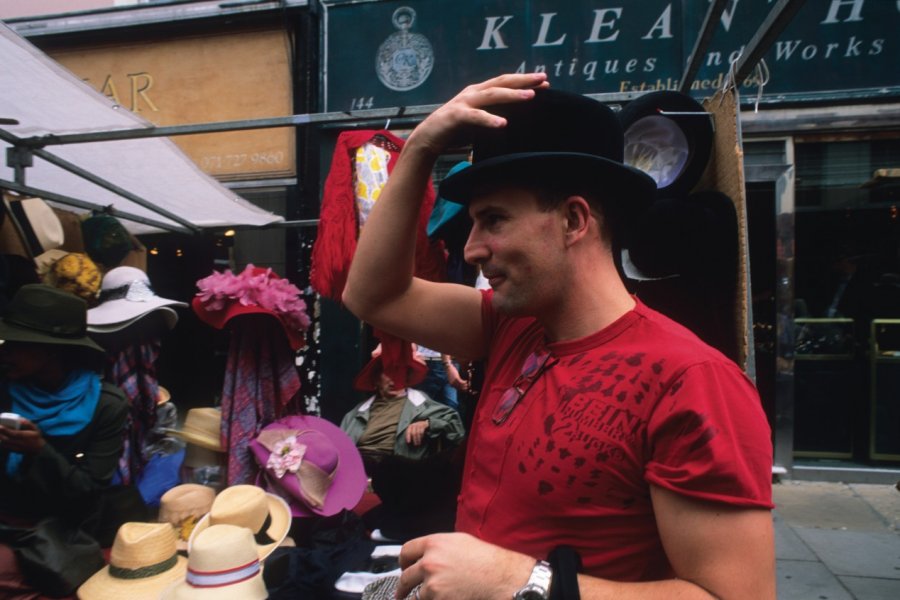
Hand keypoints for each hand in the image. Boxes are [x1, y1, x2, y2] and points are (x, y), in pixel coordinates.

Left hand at [0, 418, 45, 453]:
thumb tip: (20, 420)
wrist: (37, 449)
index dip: (6, 430)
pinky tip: (1, 437)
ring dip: (0, 438)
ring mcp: (17, 448)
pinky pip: (5, 446)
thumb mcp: (35, 428)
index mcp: (26, 436)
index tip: (0, 426)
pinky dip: (1, 442)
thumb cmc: (35, 436)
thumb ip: (28, 423)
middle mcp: (21, 443)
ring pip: (5, 444)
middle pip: (7, 439)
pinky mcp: (13, 450)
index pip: (15, 434)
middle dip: (0, 434)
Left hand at [397, 532, 534, 599]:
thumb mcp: (460, 542)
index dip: (403, 562)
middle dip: (403, 587)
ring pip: (417, 595)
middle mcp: (429, 563)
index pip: (406, 552)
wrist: (501, 578)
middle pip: (405, 576)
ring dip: (422, 598)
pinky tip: (446, 598)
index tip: (403, 568)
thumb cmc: (486, 560)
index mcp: (434, 544)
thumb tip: (425, 555)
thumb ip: (438, 548)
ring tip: (436, 595)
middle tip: (401, 593)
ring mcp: (432, 585)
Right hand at [405, 73, 549, 157]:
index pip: (505, 82)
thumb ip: (494, 116)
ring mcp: (464, 102)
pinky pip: (475, 116)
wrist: (428, 138)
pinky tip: (503, 124)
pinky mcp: (456, 115)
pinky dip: (489, 119)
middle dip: (523, 80)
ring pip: (492, 95)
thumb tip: (516, 121)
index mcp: (480, 92)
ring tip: (530, 96)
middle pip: (502, 82)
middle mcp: (473, 92)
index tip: (545, 82)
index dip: (525, 81)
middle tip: (543, 79)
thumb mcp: (479, 121)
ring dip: (512, 95)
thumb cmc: (455, 130)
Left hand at [405, 419, 428, 446]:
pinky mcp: (424, 425)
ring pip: (418, 433)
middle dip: (414, 439)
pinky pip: (422, 431)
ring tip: (419, 443)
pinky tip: (422, 439)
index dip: (408, 437)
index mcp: (410, 426)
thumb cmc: (418, 428)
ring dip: (418, 439)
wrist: (425, 423)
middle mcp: (414, 425)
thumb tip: (408, 441)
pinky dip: (422, 436)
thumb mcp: (414, 429)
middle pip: (413, 433)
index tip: (408, 442)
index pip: (408, 432)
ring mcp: (419, 424)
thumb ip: (411, 433)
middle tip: (415, 444)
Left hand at [445, 363, 468, 391]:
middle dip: (464, 388)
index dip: (462, 389)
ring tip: (468, 384)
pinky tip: (466, 381)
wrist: (448, 368)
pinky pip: (461, 382)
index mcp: (451, 384)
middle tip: (468, 387)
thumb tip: (459, 383)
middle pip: (459, 388)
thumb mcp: (452, 378)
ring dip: (465, 385)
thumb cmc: (450, 372)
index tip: (465, 389)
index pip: (457, 389)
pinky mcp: (456, 378)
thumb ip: (455, 381)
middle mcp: (452, 384)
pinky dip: (464, 382)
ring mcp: (454, 381)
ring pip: (461, 385)